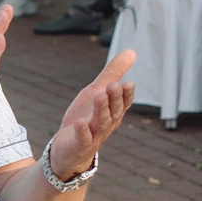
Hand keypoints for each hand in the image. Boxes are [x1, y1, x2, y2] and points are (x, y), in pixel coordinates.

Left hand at [47, 48, 136, 178]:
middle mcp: (107, 123)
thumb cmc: (87, 117)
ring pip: (101, 123)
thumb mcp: (98, 91)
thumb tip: (132, 52)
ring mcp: (94, 135)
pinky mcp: (80, 145)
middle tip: (115, 85)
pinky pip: (83, 139)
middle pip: (114, 111)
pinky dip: (82, 131)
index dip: (126, 94)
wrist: (69, 148)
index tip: (129, 83)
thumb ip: (113, 72)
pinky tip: (80, 122)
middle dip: (115, 98)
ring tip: (100, 96)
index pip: (123, 102)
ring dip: (101, 110)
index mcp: (114, 111)